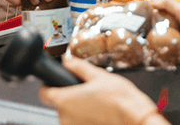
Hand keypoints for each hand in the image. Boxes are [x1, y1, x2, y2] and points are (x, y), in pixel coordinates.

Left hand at [39, 58, 167, 124]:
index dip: (48, 86)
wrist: (134, 118)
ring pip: (71, 115)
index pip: (44, 94)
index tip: (55, 83)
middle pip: (59, 104)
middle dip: (70, 97)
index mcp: (64, 100)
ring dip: (79, 109)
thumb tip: (66, 60)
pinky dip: (86, 119)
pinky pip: (80, 123)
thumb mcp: (98, 75)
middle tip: (87, 91)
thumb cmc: (119, 99)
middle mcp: (65, 118)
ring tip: (97, 103)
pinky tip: (100, 113)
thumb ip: (78, 67)